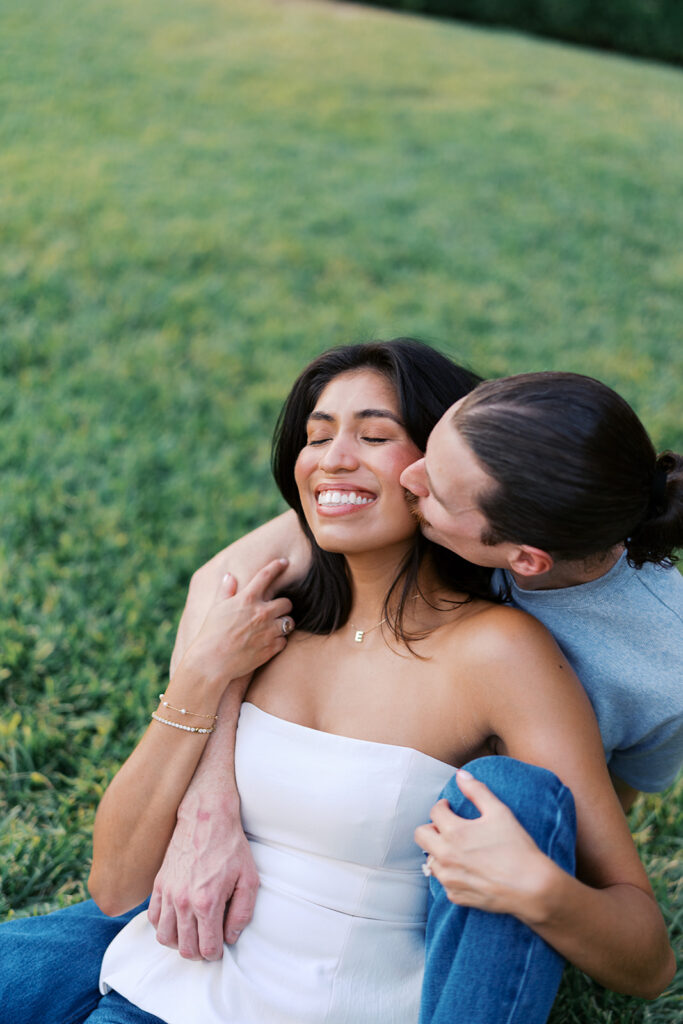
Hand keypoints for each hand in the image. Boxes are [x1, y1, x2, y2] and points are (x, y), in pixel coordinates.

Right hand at [148, 794, 258, 960]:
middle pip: (184, 948)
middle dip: (198, 952)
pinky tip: (177, 919)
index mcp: (207, 902)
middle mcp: (183, 901)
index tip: (219, 946)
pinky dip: (162, 925)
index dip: (215, 953)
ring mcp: (168, 892)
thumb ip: (242, 913)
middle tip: (208, 942)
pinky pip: (152, 918)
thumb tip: (230, 937)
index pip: (206, 948)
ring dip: (178, 942)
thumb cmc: (231, 846)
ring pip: (164, 937)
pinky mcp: (158, 883)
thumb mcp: (249, 879)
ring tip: (192, 933)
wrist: (207, 816)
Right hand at [180, 559, 293, 686]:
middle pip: (287, 603)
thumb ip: (226, 591)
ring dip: (283, 623)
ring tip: (273, 628)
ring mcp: (268, 631)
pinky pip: (284, 641)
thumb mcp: (216, 608)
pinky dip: (279, 641)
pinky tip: (268, 642)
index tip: (284, 562)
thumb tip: (229, 576)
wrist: (212, 662)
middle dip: (282, 606)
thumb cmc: (210, 634)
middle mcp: (261, 613)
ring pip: (289, 622)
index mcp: (247, 599)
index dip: (277, 566)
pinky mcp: (271, 648)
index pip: (266, 576)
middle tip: (275, 611)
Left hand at [414, 769, 550, 921]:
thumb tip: (460, 774)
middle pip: (421, 835)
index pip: (434, 811)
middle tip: (447, 827)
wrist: (531, 888)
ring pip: (429, 860)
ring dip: (438, 851)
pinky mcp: (456, 896)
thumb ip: (477, 790)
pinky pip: (443, 881)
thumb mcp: (499, 812)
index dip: (443, 805)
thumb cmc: (517, 848)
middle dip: (432, 827)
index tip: (450, 807)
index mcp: (454, 832)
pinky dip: (450, 873)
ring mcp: (449, 878)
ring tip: (457, 848)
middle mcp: (446, 856)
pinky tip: (466, 868)